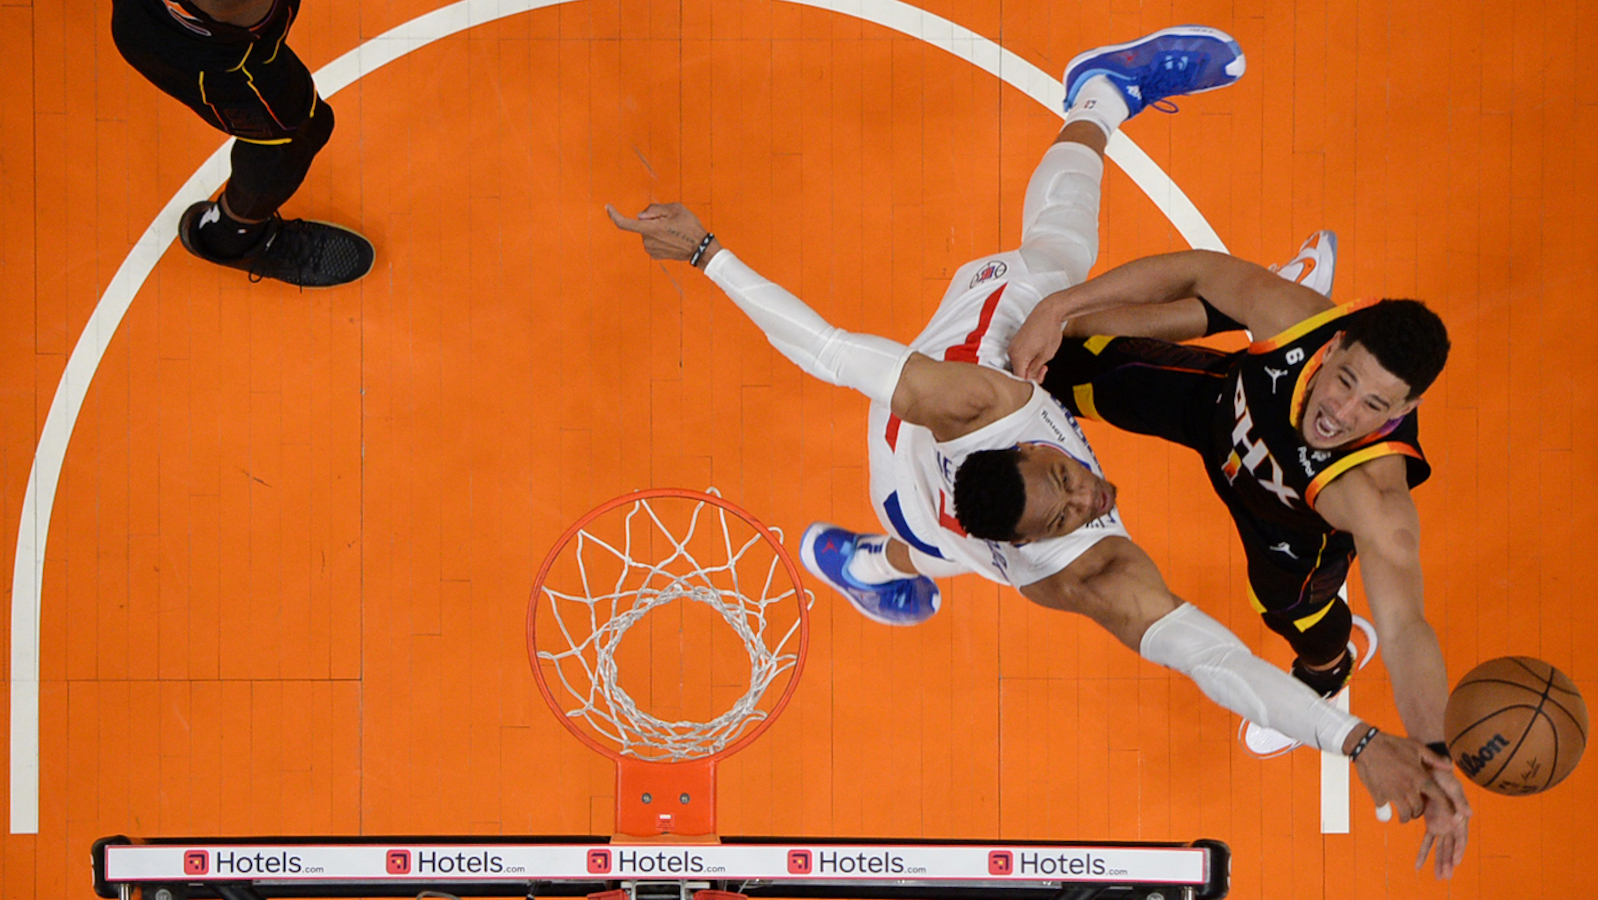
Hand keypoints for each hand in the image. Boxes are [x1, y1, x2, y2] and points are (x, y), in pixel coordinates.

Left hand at [606, 202, 717, 264]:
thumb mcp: (675, 208)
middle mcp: (647, 241)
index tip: (608, 207)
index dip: (614, 215)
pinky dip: (659, 237)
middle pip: (642, 225)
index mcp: (650, 229)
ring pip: (647, 233)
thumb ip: (654, 210)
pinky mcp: (655, 255)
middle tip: (671, 221)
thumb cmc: (689, 226)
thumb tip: (640, 216)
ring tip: (674, 231)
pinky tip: (672, 239)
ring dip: (656, 229)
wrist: (700, 248)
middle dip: (652, 220)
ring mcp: (651, 250)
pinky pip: (652, 241)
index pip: (624, 224)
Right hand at [1007, 295, 1069, 381]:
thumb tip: (1030, 379)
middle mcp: (1012, 352)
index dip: (1030, 383)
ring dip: (1030, 367)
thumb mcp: (1046, 355)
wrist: (1047, 312)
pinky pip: (1019, 357)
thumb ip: (1035, 370)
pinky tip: (1038, 356)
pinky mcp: (1015, 342)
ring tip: (1043, 362)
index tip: (1039, 381)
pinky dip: (1028, 359)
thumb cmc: (1048, 330)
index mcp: (1018, 357)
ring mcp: (1012, 347)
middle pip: (1018, 372)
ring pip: (1019, 365)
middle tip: (1044, 370)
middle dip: (1031, 375)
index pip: (1020, 379)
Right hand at [1352, 732, 1462, 824]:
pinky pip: (1385, 810)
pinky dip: (1386, 812)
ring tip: (1403, 815)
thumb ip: (1434, 759)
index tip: (1451, 814)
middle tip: (1415, 810)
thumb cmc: (1392, 744)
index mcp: (1419, 777)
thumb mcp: (1416, 747)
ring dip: (1406, 816)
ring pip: (1405, 813)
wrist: (1367, 744)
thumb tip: (1450, 767)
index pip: (1438, 797)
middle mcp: (1408, 787)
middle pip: (1419, 809)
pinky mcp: (1379, 795)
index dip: (1447, 807)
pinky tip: (1386, 808)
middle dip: (1418, 812)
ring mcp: (1393, 792)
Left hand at [1413, 763, 1470, 878]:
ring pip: (1440, 848)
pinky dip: (1424, 852)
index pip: (1461, 838)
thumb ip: (1460, 801)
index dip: (1459, 850)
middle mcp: (1452, 825)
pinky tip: (1419, 865)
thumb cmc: (1443, 777)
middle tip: (1444, 877)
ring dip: (1438, 862)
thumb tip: (1469, 814)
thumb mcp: (1453, 787)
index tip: (1456, 862)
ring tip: (1438, 877)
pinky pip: (1427, 841)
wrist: (1427, 769)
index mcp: (1460, 818)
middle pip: (1451, 847)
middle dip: (1448, 862)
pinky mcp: (1430, 823)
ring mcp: (1441, 825)